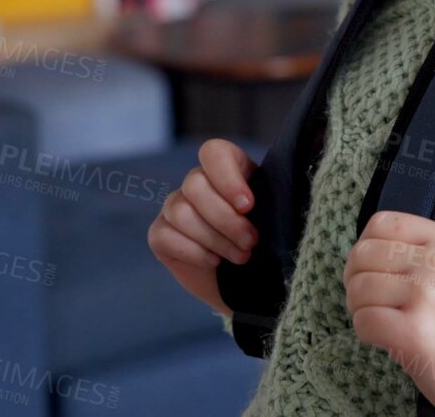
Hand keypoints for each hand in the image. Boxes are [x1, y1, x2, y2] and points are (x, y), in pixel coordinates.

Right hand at [148, 139, 257, 314]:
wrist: (250, 282)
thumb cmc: (268, 243)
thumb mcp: (274, 217)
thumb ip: (268, 201)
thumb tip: (255, 205)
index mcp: (228, 168)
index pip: (213, 152)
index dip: (227, 178)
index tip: (248, 206)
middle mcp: (197, 183)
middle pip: (195, 184)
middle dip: (226, 219)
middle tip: (251, 242)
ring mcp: (174, 207)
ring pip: (181, 212)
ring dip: (215, 239)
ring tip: (241, 256)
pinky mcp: (160, 234)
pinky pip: (165, 235)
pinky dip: (194, 252)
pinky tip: (215, 262)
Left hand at [345, 211, 434, 416]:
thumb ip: (413, 252)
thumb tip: (360, 252)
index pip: (381, 223)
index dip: (365, 246)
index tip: (373, 270)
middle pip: (363, 255)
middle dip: (356, 280)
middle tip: (371, 301)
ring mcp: (425, 295)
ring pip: (358, 288)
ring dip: (359, 308)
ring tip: (381, 319)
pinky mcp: (413, 330)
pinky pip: (363, 321)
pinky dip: (365, 332)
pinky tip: (385, 338)